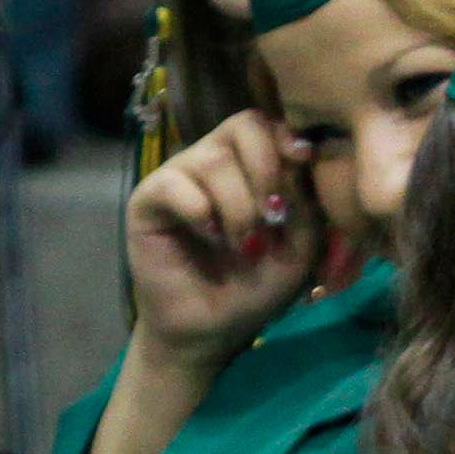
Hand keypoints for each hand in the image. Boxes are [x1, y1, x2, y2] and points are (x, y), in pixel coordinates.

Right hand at [123, 108, 323, 365]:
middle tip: (273, 217)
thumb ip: (304, 202)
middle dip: (267, 170)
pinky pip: (176, 184)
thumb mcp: (299, 247)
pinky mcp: (149, 198)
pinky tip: (212, 238)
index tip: (302, 161)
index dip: (286, 137)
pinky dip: (203, 212)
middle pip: (243, 125)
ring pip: (215, 158)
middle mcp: (215, 162)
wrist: (212, 328)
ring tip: (245, 246)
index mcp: (252, 167)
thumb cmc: (256, 287)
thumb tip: (299, 154)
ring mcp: (180, 176)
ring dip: (240, 206)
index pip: (267, 125)